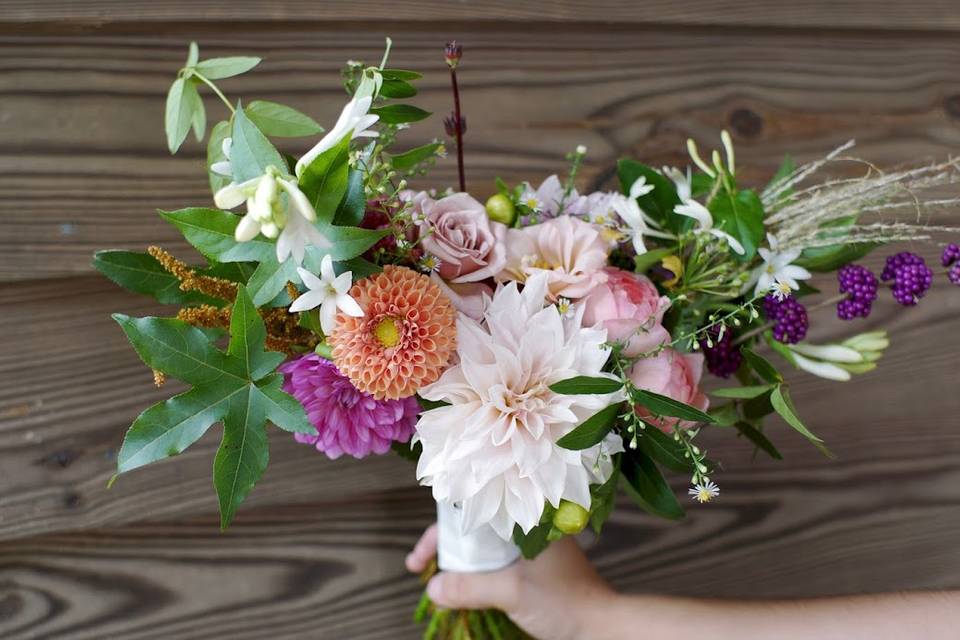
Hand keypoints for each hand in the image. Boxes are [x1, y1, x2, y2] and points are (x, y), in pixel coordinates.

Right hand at [406, 524, 615, 639]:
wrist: (600, 624)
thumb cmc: (564, 600)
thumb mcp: (512, 592)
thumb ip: (471, 588)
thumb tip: (433, 589)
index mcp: (525, 518)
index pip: (471, 513)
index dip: (439, 533)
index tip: (419, 559)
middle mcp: (526, 526)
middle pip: (473, 527)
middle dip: (443, 546)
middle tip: (421, 568)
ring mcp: (528, 545)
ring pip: (482, 546)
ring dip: (458, 560)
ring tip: (438, 579)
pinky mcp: (531, 565)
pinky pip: (493, 561)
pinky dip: (475, 571)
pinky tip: (462, 586)